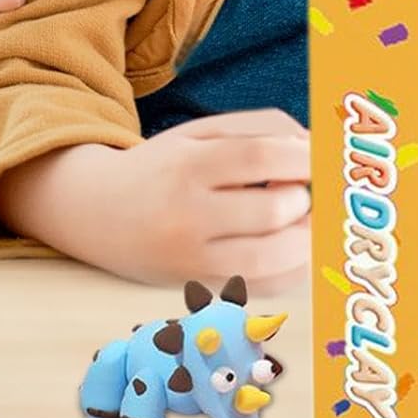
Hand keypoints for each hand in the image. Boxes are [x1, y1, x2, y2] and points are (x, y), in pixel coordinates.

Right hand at [0, 109, 310, 287]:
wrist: (96, 212)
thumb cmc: (165, 166)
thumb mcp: (203, 130)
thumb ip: (264, 127)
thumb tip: (316, 147)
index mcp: (190, 166)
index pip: (261, 158)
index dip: (305, 157)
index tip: (321, 158)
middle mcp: (188, 216)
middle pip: (270, 212)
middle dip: (304, 199)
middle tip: (303, 191)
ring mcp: (191, 261)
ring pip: (271, 259)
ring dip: (306, 238)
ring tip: (303, 219)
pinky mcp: (199, 290)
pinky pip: (263, 289)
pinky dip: (294, 269)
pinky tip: (295, 246)